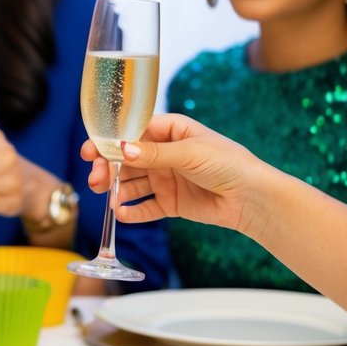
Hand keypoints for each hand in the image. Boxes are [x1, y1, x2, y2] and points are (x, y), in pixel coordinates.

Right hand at [81, 113, 261, 230]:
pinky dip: (133, 211)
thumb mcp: (190, 153)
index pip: (133, 132)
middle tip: (96, 179)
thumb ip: (154, 153)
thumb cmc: (230, 164)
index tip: (91, 150)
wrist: (255, 199)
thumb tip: (122, 149)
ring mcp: (167, 179)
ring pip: (133, 183)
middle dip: (109, 168)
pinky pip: (146, 206)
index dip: (110, 140)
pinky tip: (123, 214)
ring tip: (108, 198)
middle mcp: (166, 154)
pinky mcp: (172, 202)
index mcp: (172, 132)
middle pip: (127, 160)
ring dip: (117, 190)